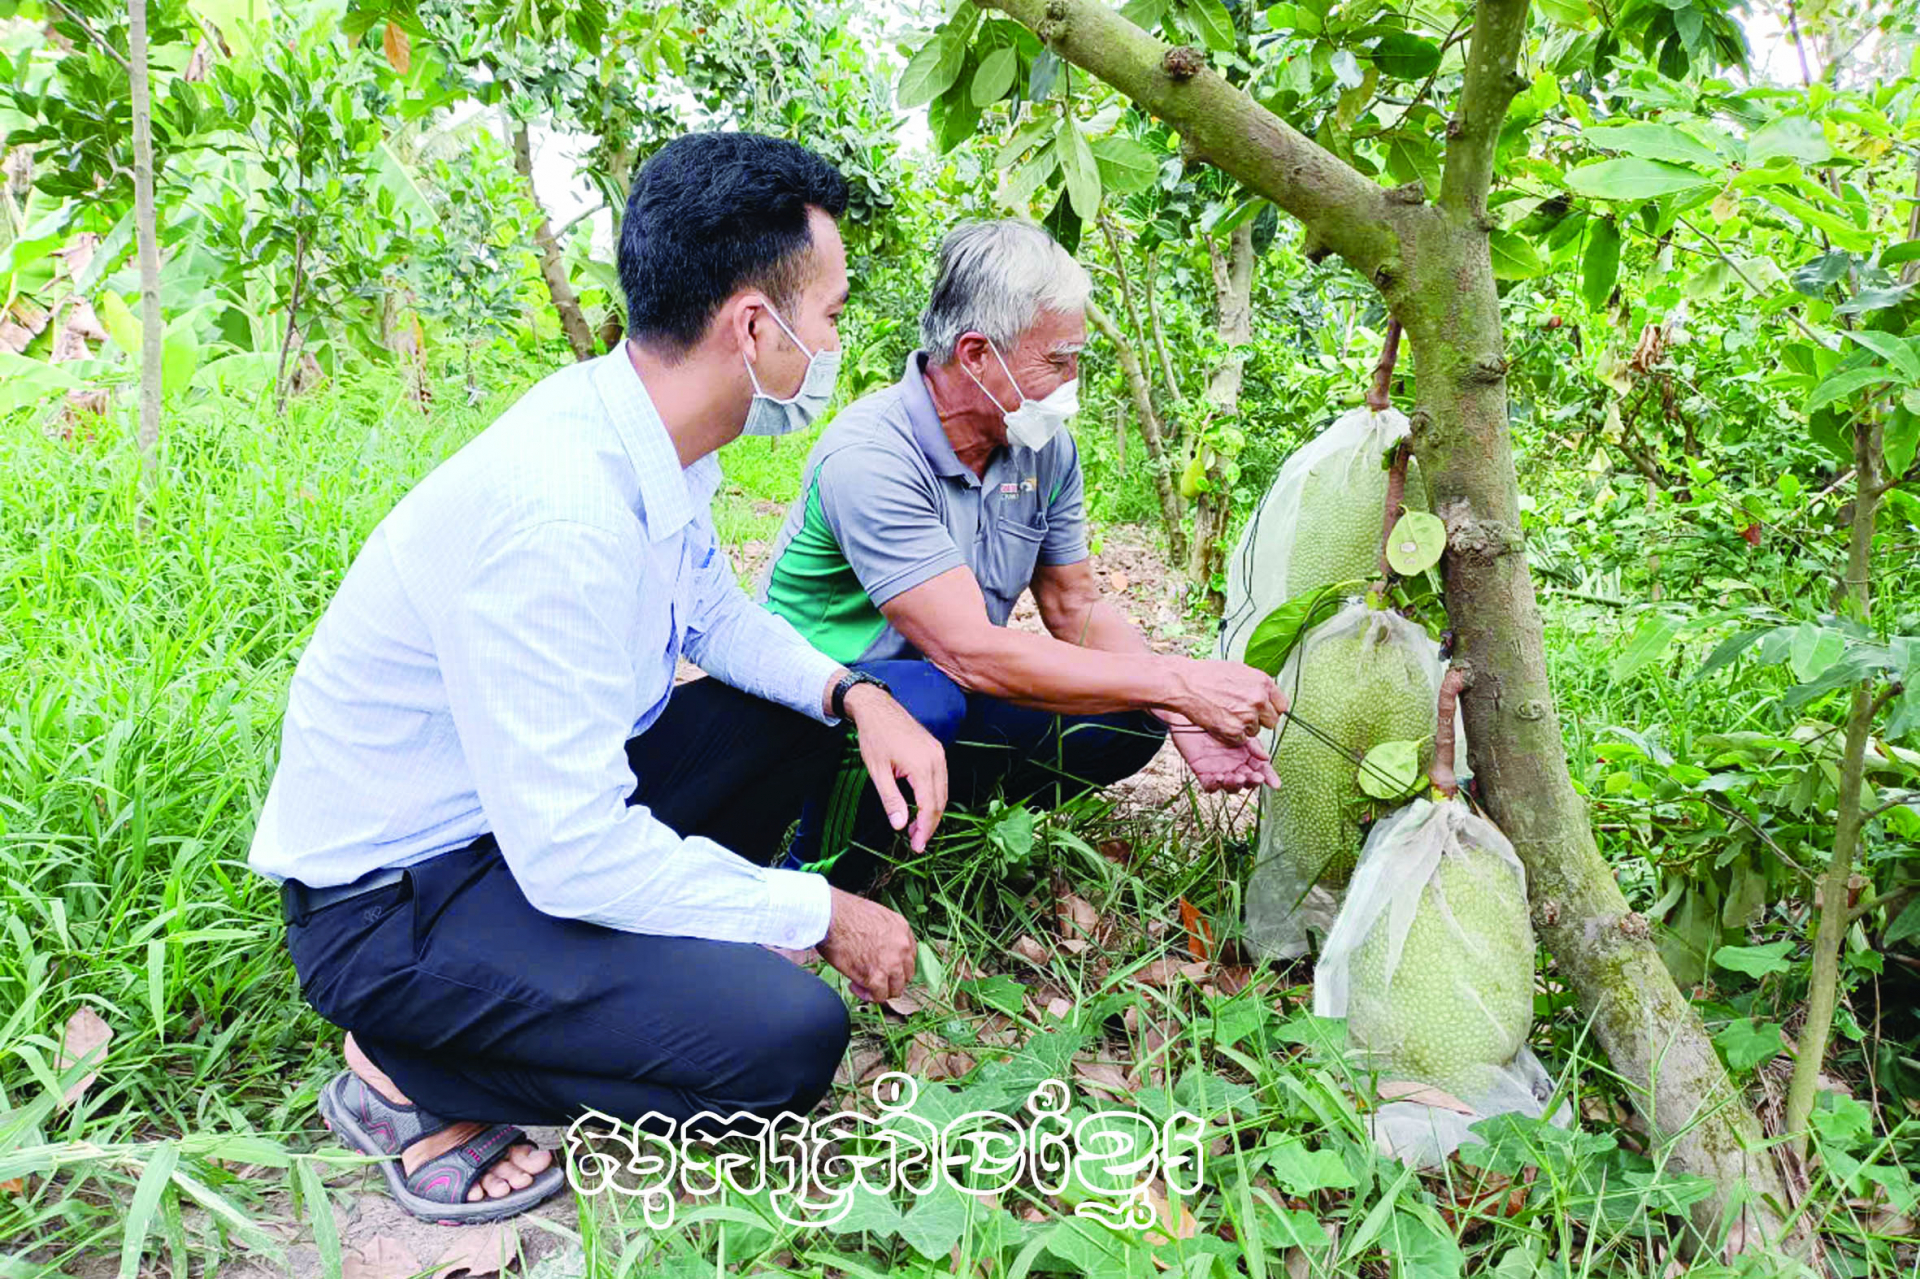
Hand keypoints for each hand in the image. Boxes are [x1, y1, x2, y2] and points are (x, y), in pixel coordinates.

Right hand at [818, 886, 915, 1001]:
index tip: (885, 968)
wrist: (830, 917)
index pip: (910, 956)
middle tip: (874, 978)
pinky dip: (867, 995)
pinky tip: (854, 985)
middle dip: (890, 979)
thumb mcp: (875, 915)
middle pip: (906, 975)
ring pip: (896, 989)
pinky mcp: (876, 977)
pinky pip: (879, 996)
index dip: (897, 965)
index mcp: (902, 928)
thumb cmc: (843, 913)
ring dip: (880, 990)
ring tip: (863, 985)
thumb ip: (884, 932)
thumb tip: (878, 946)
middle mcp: (902, 947)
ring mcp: (892, 963)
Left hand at [844, 683, 948, 851]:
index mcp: (922, 766)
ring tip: (916, 828)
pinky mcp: (936, 751)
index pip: (929, 807)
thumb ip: (891, 800)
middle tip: (916, 843)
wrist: (877, 708)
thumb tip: (900, 825)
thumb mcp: (878, 772)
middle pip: (940, 802)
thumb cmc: (875, 737)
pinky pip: (940, 780)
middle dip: (930, 825)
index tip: (917, 846)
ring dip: (932, 812)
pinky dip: (933, 797)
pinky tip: (921, 806)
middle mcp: (936, 760)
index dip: (925, 830)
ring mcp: (938, 754)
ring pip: (943, 792)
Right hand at [1160, 657, 1290, 746]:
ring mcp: (1247, 716)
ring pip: (1255, 731)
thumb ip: (1257, 684)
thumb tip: (1266, 694)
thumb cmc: (1207, 675)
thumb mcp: (1239, 671)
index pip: (1282, 705)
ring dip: (1244, 727)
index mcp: (1263, 682)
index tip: (1263, 710)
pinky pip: (1241, 740)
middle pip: (1272, 721)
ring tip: (1226, 714)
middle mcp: (1259, 699)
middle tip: (1242, 714)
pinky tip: (1221, 721)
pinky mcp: (1234, 730)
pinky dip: (1232, 735)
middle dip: (1259, 720)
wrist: (1185, 684)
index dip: (1271, 709)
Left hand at [1164, 715, 1281, 792]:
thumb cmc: (1218, 718)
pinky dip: (1215, 785)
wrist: (1195, 712)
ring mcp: (1220, 771)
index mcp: (1247, 757)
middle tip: (1256, 777)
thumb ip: (1253, 745)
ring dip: (1236, 785)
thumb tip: (1266, 758)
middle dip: (1252, 781)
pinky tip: (1220, 777)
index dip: (1268, 777)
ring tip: (1238, 777)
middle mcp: (1235, 766)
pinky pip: (1210, 785)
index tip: (1275, 783)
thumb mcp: (1241, 730)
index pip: (1260, 770)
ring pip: (1231, 786)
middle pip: (1247, 781)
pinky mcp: (1203, 773)